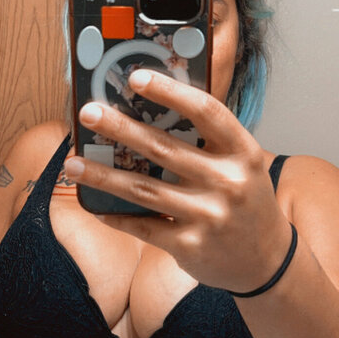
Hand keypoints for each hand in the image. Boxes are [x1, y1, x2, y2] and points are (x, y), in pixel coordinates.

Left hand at [65, 69, 291, 292]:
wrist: (267, 261)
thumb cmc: (246, 201)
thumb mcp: (242, 165)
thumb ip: (208, 142)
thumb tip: (149, 111)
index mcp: (243, 153)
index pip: (206, 112)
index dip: (170, 92)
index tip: (136, 77)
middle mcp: (228, 182)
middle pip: (164, 149)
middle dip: (120, 128)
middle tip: (88, 113)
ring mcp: (209, 216)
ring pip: (144, 190)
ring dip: (103, 175)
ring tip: (72, 163)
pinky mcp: (190, 245)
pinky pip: (143, 225)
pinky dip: (115, 215)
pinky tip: (93, 204)